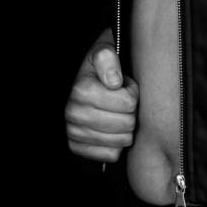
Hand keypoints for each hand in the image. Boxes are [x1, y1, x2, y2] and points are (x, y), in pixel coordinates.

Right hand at [65, 35, 138, 161]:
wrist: (83, 82)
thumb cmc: (99, 67)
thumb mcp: (103, 52)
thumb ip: (108, 58)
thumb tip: (114, 82)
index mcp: (82, 90)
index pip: (129, 102)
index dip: (132, 92)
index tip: (125, 85)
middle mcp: (74, 113)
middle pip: (127, 123)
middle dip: (130, 111)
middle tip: (122, 100)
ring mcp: (75, 132)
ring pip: (121, 141)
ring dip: (125, 127)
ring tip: (117, 112)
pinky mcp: (78, 148)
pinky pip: (111, 154)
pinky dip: (116, 143)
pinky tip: (111, 128)